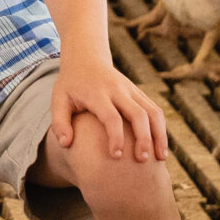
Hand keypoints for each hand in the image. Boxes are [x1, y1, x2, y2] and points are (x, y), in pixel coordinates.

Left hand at [50, 57, 167, 163]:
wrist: (86, 58)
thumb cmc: (70, 85)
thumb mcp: (58, 99)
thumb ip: (59, 122)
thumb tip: (65, 144)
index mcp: (97, 93)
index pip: (111, 117)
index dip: (115, 137)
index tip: (116, 156)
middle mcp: (117, 90)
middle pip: (138, 114)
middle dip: (143, 138)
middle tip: (142, 161)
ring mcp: (131, 90)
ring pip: (152, 111)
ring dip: (159, 135)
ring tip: (161, 159)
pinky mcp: (139, 92)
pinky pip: (155, 109)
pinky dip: (161, 129)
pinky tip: (161, 148)